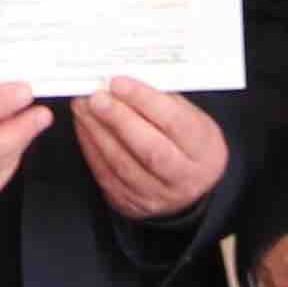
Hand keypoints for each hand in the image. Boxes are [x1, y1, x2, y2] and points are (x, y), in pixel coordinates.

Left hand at [70, 77, 223, 220]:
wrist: (188, 185)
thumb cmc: (187, 143)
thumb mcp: (191, 119)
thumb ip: (163, 101)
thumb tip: (125, 82)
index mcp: (204, 151)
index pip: (174, 123)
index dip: (143, 101)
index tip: (118, 83)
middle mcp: (184, 178)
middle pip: (149, 148)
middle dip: (118, 119)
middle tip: (96, 97)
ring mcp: (157, 196)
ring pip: (122, 164)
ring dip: (97, 132)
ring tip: (83, 107)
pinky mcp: (132, 204)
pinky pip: (106, 175)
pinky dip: (91, 148)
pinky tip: (85, 127)